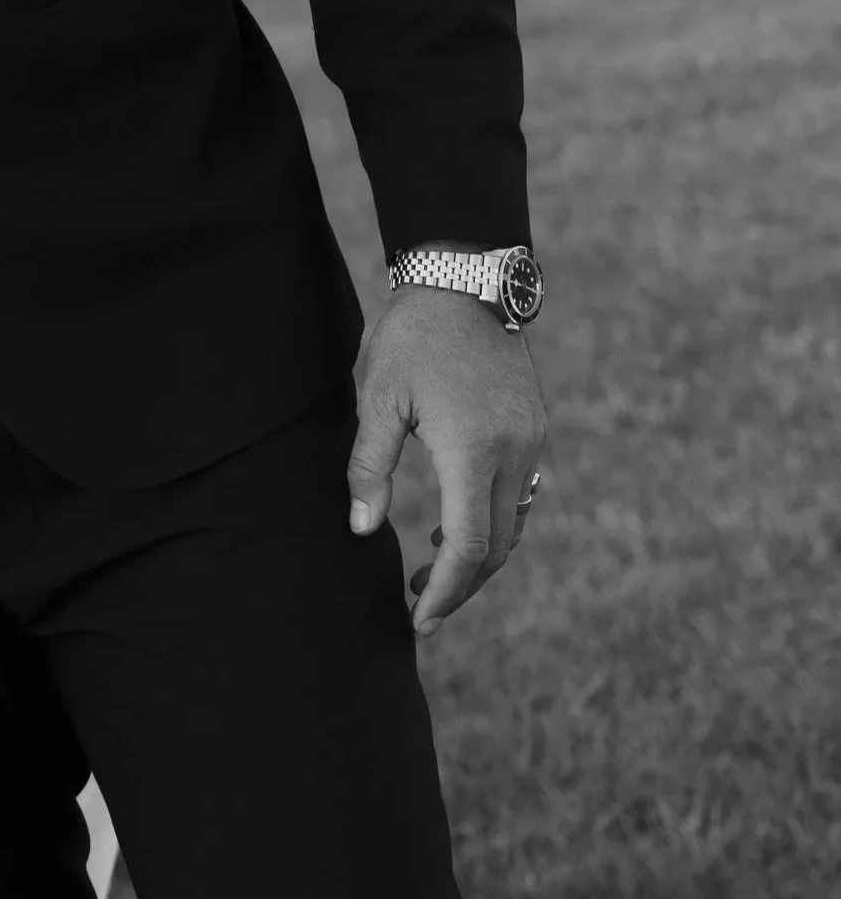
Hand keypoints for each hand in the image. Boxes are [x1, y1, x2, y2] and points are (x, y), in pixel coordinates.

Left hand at [345, 289, 547, 635]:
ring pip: (513, 523)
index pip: (467, 546)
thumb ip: (370, 466)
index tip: (419, 620)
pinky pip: (520, 493)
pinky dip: (491, 520)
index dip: (445, 590)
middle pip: (496, 546)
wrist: (466, 278)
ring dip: (478, 555)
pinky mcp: (535, 427)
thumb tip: (362, 528)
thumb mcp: (379, 398)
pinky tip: (454, 520)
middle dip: (460, 584)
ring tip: (430, 567)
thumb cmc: (412, 337)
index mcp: (473, 449)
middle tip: (419, 604)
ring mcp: (532, 440)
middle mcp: (514, 452)